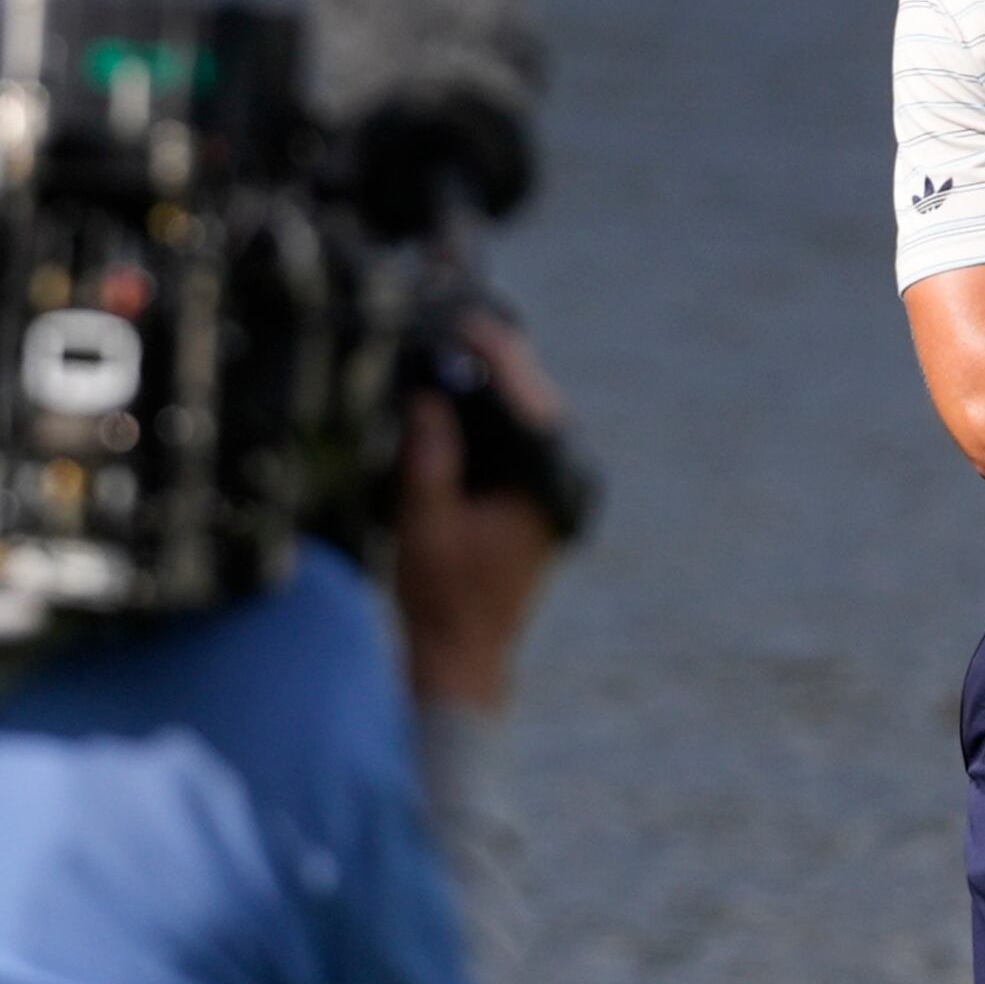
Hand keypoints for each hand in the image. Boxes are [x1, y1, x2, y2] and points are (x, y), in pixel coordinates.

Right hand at [393, 318, 563, 712]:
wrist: (461, 659)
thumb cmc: (444, 599)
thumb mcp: (425, 521)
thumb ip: (429, 456)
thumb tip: (429, 397)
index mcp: (546, 492)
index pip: (528, 407)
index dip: (497, 360)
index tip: (467, 326)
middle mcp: (559, 490)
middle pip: (536, 404)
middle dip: (498, 363)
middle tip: (459, 324)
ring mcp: (550, 498)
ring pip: (529, 422)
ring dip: (495, 389)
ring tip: (456, 349)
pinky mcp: (533, 505)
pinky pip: (519, 445)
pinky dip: (492, 419)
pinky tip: (460, 397)